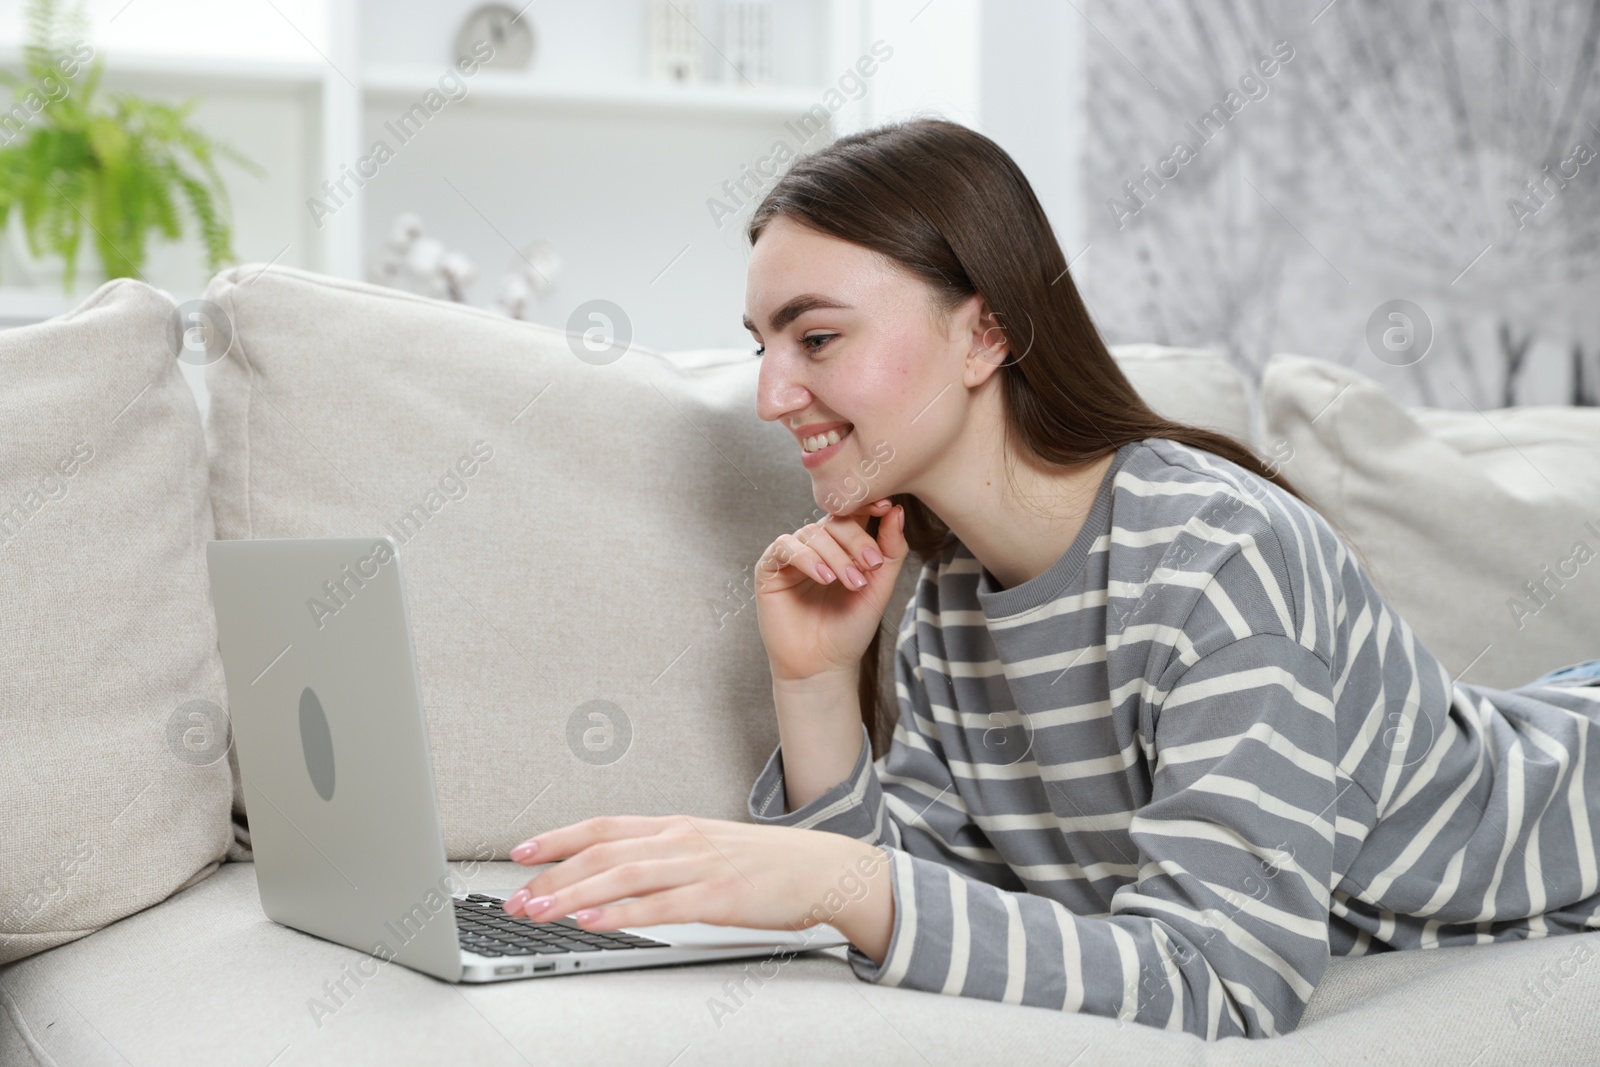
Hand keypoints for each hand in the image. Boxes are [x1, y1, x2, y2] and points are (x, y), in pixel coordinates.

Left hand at [500, 815, 895, 963]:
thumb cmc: (763, 864)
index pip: (601, 827)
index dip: (557, 839)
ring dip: (574, 896)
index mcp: (673, 827)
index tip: (520, 854)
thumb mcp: (705, 849)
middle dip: (552, 876)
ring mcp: (698, 866)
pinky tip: (594, 924)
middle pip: (601, 852)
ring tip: (539, 911)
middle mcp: (679, 839)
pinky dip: (622, 915)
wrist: (823, 868)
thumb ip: (661, 858)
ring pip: (622, 877)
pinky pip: (660, 906)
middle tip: (515, 898)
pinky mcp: (718, 897)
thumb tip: (613, 875)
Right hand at [754, 498, 907, 682]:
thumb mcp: (879, 587)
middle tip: (872, 565)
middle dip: (856, 540)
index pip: (853, 514)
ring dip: (836, 555)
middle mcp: (816, 546)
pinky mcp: (769, 569)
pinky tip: (824, 578)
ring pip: (812, 534)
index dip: (867, 505)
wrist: (823, 666)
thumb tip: (896, 510)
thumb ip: (891, 550)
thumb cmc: (850, 628)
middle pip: (834, 522)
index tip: (886, 507)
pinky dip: (807, 558)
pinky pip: (785, 548)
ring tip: (850, 583)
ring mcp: (791, 556)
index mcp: (841, 546)